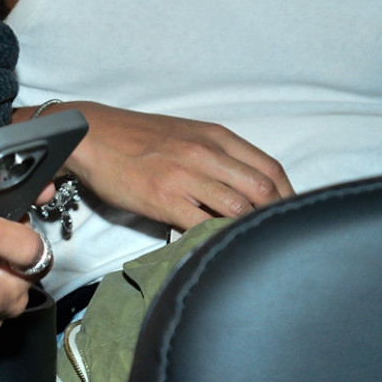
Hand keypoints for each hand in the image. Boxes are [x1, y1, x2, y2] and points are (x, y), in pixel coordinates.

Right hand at [66, 102, 292, 232]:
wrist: (92, 135)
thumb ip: (218, 157)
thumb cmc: (139, 138)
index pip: (269, 169)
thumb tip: (247, 189)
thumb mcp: (187, 135)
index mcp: (216, 137)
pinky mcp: (164, 199)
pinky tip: (218, 247)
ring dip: (248, 229)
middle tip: (275, 238)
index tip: (288, 217)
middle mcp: (206, 153)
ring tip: (250, 245)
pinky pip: (203, 225)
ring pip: (239, 208)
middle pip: (263, 190)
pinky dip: (216, 238)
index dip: (287, 197)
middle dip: (275, 217)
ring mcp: (186, 176)